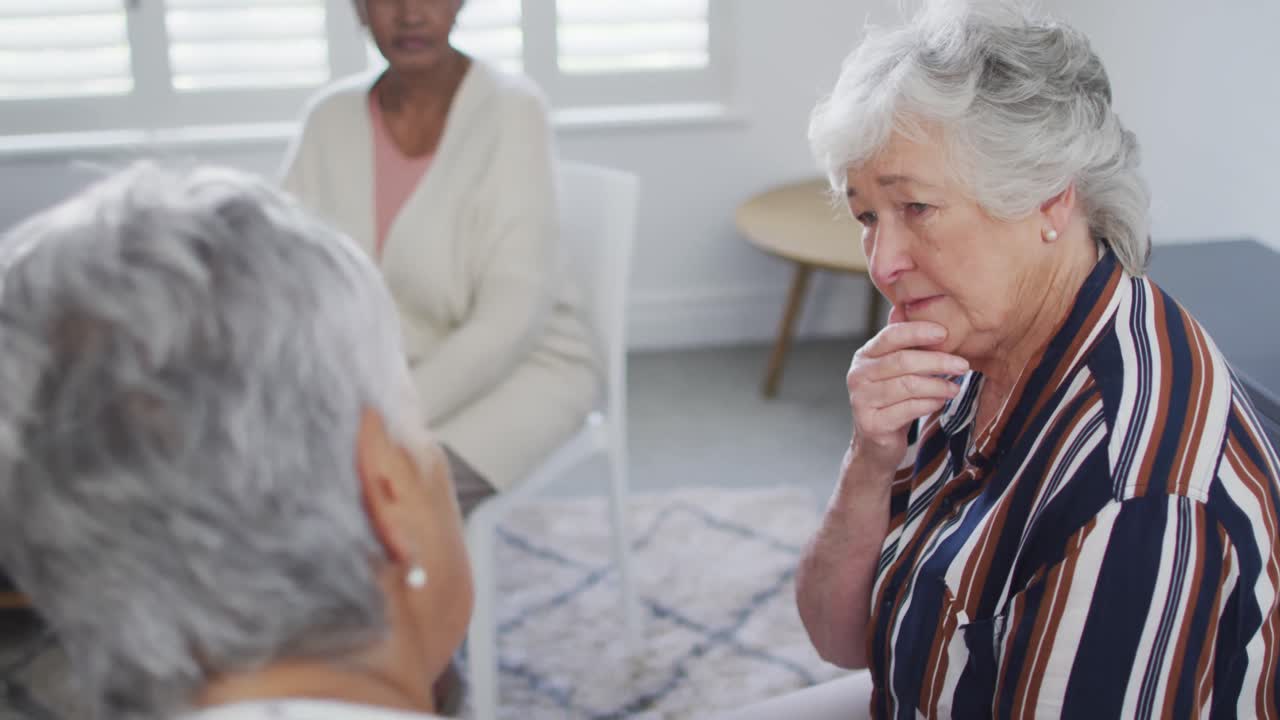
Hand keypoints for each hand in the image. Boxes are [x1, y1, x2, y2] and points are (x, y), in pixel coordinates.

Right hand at [846, 306, 968, 473]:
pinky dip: (930, 404)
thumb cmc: (890, 402)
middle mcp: (858, 375)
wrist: (875, 445)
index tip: (944, 333)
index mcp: (864, 356)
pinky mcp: (872, 423)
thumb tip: (905, 307)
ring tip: (955, 387)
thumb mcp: (894, 370)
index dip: (918, 332)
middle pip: (903, 361)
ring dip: (938, 386)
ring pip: (908, 386)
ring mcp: (861, 400)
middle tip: (963, 364)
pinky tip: (940, 402)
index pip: (890, 336)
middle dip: (937, 361)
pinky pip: (908, 409)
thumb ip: (901, 344)